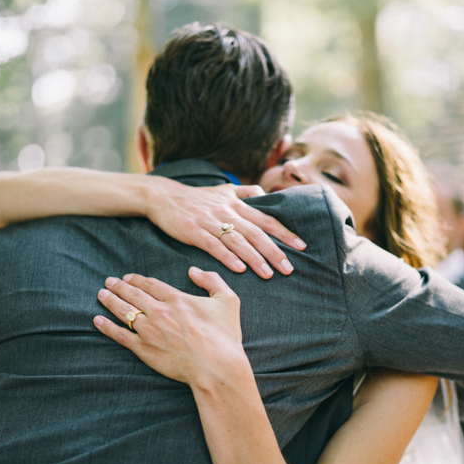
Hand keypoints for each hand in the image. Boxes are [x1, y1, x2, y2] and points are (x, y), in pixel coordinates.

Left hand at [93, 268, 248, 387]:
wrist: (217, 367)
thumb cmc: (225, 336)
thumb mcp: (228, 300)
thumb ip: (211, 280)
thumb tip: (193, 271)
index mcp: (177, 298)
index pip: (151, 284)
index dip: (137, 279)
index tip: (128, 277)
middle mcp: (159, 311)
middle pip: (133, 294)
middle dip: (119, 286)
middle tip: (109, 281)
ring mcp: (149, 331)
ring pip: (124, 311)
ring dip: (110, 301)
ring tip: (101, 294)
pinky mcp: (144, 350)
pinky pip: (120, 335)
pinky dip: (106, 327)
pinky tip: (97, 320)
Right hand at [145, 181, 305, 278]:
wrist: (163, 196)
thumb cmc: (196, 196)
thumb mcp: (223, 188)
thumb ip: (245, 192)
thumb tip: (264, 194)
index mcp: (236, 203)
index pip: (265, 219)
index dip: (284, 232)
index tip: (301, 246)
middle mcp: (226, 211)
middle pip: (256, 232)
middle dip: (274, 251)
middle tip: (289, 268)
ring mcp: (210, 221)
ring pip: (237, 240)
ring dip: (254, 258)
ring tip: (268, 274)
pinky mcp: (193, 230)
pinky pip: (213, 245)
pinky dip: (227, 256)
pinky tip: (239, 268)